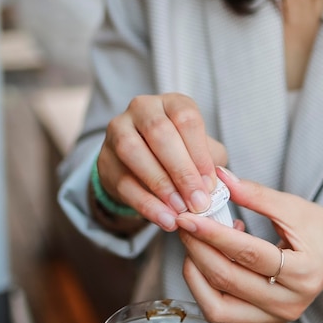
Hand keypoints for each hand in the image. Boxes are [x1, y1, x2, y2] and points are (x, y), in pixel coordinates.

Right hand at [96, 93, 227, 230]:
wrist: (142, 166)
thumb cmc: (181, 155)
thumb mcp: (201, 153)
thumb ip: (211, 165)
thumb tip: (218, 186)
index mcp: (172, 103)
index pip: (186, 119)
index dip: (199, 153)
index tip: (210, 184)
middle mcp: (142, 109)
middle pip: (159, 133)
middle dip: (181, 171)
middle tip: (198, 201)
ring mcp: (118, 130)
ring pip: (133, 152)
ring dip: (161, 185)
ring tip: (181, 210)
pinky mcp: (105, 159)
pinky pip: (123, 182)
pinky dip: (146, 204)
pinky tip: (165, 219)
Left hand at [176, 168, 322, 322]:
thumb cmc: (319, 229)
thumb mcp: (292, 206)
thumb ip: (255, 194)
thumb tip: (218, 177)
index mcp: (304, 271)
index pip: (249, 254)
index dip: (214, 235)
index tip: (188, 217)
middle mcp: (290, 302)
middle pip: (228, 280)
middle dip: (198, 249)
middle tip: (183, 222)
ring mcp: (276, 317)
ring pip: (217, 304)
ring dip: (196, 271)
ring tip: (194, 241)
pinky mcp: (263, 321)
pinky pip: (221, 311)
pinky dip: (204, 286)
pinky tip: (206, 258)